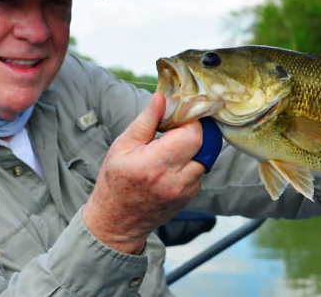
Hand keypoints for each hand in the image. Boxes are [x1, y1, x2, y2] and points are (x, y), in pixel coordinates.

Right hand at [82, 93, 204, 253]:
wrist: (117, 222)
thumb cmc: (115, 181)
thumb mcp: (123, 146)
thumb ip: (146, 121)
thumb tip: (162, 97)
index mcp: (154, 164)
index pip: (192, 135)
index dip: (189, 120)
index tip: (179, 115)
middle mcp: (174, 180)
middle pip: (205, 146)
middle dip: (194, 131)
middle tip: (178, 128)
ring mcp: (184, 192)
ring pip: (205, 159)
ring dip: (193, 149)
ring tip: (172, 148)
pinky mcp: (190, 197)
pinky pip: (199, 173)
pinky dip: (191, 164)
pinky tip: (172, 165)